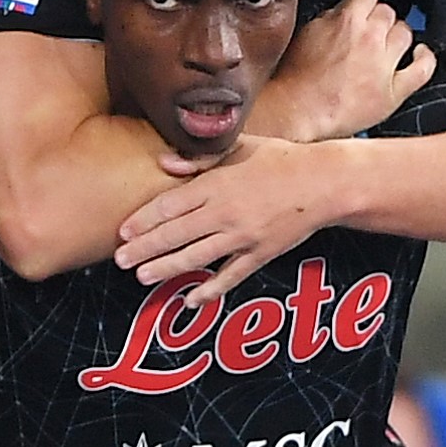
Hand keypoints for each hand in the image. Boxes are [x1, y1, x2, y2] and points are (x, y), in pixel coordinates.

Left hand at [113, 136, 347, 299]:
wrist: (325, 182)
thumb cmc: (281, 159)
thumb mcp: (241, 146)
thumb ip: (200, 157)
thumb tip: (163, 163)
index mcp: (218, 183)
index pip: (171, 205)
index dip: (144, 220)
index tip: (123, 231)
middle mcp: (226, 212)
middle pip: (176, 234)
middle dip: (145, 249)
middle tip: (120, 260)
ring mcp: (243, 237)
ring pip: (197, 257)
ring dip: (167, 269)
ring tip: (142, 277)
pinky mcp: (260, 254)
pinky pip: (230, 276)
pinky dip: (210, 290)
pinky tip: (189, 300)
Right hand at [258, 0, 434, 144]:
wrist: (295, 112)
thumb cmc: (294, 80)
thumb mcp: (306, 32)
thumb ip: (330, 17)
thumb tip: (343, 13)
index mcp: (346, 20)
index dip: (363, 3)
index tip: (361, 10)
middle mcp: (369, 39)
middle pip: (388, 12)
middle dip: (379, 20)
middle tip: (369, 33)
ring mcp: (383, 65)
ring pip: (405, 33)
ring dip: (396, 37)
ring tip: (386, 46)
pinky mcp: (393, 92)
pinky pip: (422, 69)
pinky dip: (424, 59)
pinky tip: (419, 56)